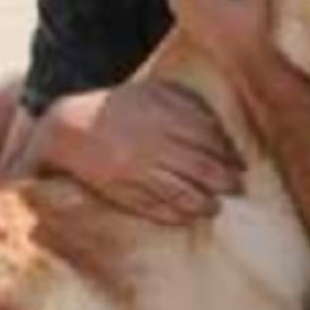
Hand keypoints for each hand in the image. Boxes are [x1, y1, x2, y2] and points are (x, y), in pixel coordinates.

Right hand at [50, 82, 241, 223]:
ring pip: (182, 193)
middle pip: (201, 168)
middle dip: (225, 181)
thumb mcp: (152, 93)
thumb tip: (219, 130)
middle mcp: (153, 147)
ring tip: (215, 206)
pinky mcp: (123, 193)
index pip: (208, 140)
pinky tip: (189, 216)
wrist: (69, 129)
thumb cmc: (117, 108)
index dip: (229, 155)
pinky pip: (157, 208)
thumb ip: (187, 106)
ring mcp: (138, 173)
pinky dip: (177, 215)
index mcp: (162, 118)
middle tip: (237, 188)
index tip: (240, 164)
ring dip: (205, 203)